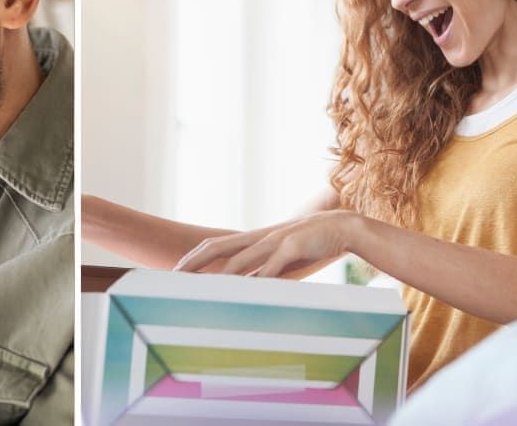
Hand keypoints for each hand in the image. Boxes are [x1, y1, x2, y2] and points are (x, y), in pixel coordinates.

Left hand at [173, 210, 359, 277]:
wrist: (341, 226)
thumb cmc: (309, 245)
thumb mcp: (280, 258)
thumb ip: (261, 271)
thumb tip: (242, 288)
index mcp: (253, 239)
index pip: (215, 245)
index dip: (194, 257)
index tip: (176, 271)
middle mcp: (259, 238)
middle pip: (219, 247)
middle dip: (195, 262)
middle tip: (175, 276)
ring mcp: (275, 240)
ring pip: (242, 258)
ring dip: (222, 275)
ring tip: (203, 288)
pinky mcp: (294, 246)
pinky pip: (274, 266)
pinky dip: (261, 279)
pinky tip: (250, 291)